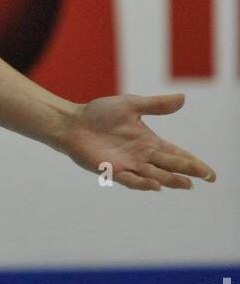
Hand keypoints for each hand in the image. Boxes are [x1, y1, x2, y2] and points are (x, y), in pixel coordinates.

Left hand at [60, 92, 216, 190]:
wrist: (74, 122)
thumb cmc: (100, 114)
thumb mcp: (131, 105)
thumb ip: (156, 105)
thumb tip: (183, 98)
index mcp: (149, 142)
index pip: (176, 154)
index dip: (193, 163)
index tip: (210, 173)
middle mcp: (142, 156)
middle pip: (170, 166)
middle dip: (189, 172)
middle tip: (208, 177)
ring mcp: (129, 165)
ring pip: (155, 176)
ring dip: (171, 180)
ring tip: (187, 183)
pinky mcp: (112, 170)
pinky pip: (130, 179)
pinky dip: (143, 183)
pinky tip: (155, 185)